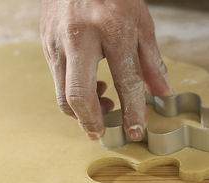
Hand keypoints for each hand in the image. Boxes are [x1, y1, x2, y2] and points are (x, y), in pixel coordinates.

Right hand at [40, 0, 171, 140]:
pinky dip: (74, 94)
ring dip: (82, 111)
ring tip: (103, 105)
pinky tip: (91, 86)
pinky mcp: (46, 44)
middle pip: (78, 95)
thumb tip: (162, 94)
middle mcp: (81, 37)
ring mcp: (58, 42)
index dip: (132, 111)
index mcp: (113, 30)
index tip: (135, 131)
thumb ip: (152, 62)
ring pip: (63, 93)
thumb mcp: (142, 24)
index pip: (125, 82)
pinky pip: (58, 81)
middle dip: (91, 122)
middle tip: (102, 133)